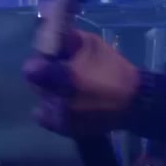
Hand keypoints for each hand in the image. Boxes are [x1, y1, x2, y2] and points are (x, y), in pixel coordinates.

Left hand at [23, 30, 140, 136]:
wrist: (134, 101)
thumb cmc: (113, 70)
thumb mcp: (93, 44)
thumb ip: (69, 39)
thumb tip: (53, 35)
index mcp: (63, 77)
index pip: (31, 69)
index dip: (39, 61)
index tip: (48, 59)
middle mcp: (57, 100)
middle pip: (35, 85)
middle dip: (45, 76)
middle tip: (60, 71)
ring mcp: (60, 118)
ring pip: (42, 100)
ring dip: (50, 92)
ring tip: (68, 88)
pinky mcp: (65, 130)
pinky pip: (47, 117)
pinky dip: (53, 109)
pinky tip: (65, 102)